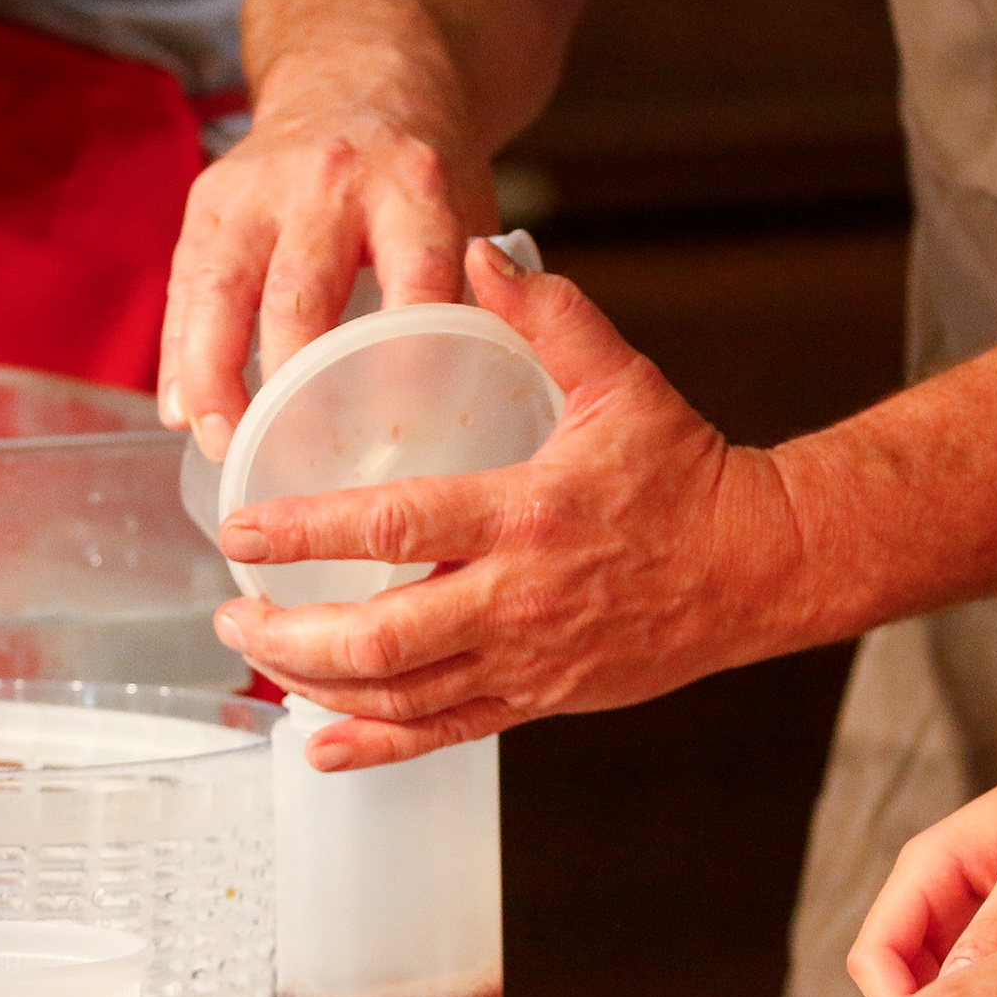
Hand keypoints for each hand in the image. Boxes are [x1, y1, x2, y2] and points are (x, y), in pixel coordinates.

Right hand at [162, 97, 486, 458]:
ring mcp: (260, 188)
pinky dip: (181, 356)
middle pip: (300, 299)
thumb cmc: (420, 176)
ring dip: (216, 382)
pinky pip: (186, 290)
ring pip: (223, 295)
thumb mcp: (469, 214)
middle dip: (291, 392)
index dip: (403, 361)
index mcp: (413, 187)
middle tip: (296, 463)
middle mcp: (331, 181)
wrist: (357, 76)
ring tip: (226, 447)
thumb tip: (461, 416)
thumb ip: (471, 298)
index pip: (412, 281)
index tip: (395, 436)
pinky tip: (183, 413)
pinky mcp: (210, 201)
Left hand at [215, 240, 802, 767]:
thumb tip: (481, 249)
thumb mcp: (620, 381)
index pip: (392, 526)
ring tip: (262, 652)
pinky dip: (372, 747)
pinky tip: (317, 742)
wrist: (762, 567)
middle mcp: (517, 599)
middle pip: (377, 640)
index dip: (303, 531)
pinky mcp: (539, 700)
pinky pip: (442, 735)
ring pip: (399, 696)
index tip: (240, 529)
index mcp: (527, 514)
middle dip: (286, 632)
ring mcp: (526, 661)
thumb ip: (547, 313)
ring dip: (315, 683)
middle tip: (234, 607)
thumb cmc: (688, 474)